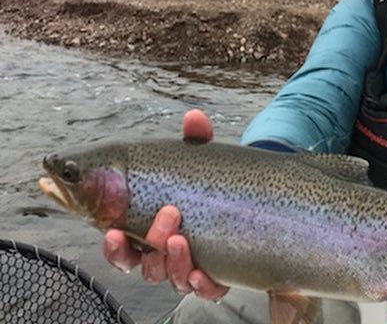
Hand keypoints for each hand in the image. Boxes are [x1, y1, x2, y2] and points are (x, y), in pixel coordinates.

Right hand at [102, 109, 227, 299]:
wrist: (250, 200)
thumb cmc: (211, 183)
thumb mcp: (203, 161)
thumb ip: (197, 141)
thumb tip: (194, 117)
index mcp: (150, 231)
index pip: (123, 248)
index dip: (115, 246)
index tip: (114, 231)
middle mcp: (165, 255)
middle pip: (146, 263)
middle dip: (151, 242)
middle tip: (168, 214)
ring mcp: (191, 268)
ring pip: (172, 277)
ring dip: (173, 261)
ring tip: (181, 238)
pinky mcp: (217, 276)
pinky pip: (205, 290)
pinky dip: (201, 284)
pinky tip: (203, 272)